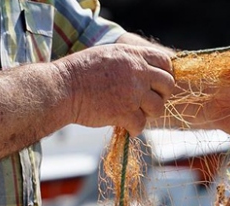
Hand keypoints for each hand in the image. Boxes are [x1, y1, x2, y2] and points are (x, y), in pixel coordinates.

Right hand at [54, 44, 174, 135]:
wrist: (62, 88)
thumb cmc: (80, 72)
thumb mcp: (108, 54)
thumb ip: (129, 60)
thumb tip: (145, 71)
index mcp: (133, 54)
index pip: (165, 61)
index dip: (165, 74)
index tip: (157, 84)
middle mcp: (137, 72)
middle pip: (168, 85)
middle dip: (161, 95)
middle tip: (147, 102)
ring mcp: (132, 93)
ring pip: (158, 107)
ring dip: (149, 114)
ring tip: (135, 114)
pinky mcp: (124, 112)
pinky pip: (141, 124)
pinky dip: (134, 128)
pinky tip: (124, 125)